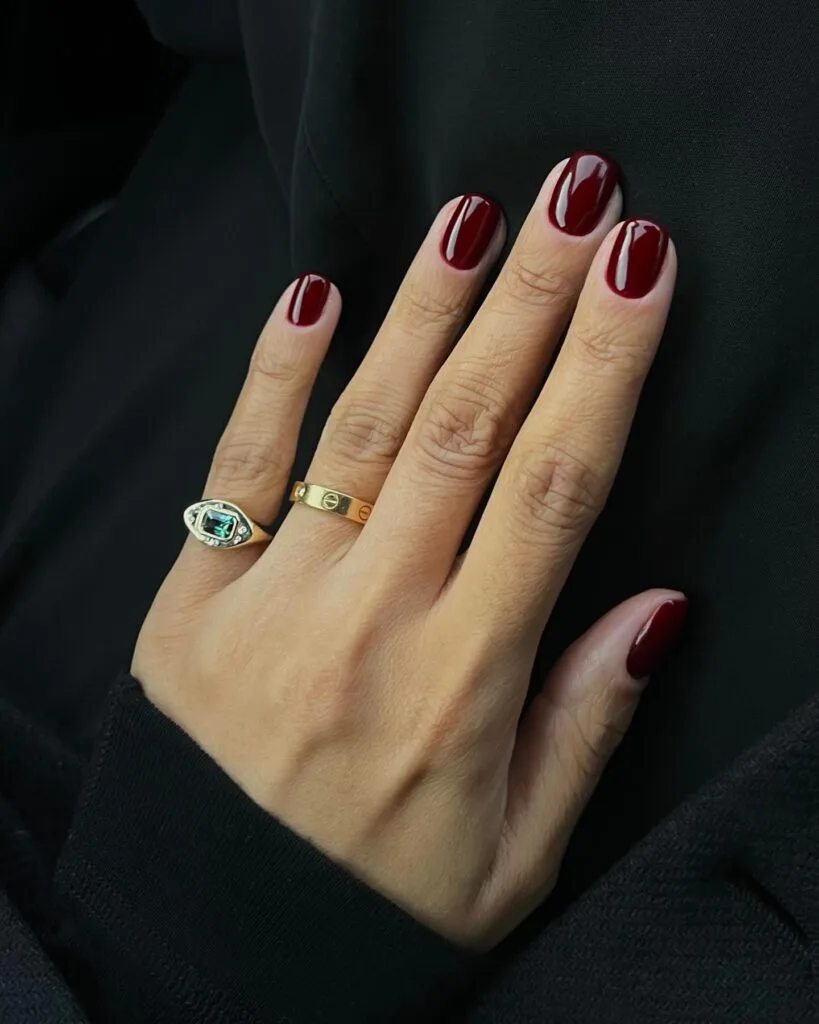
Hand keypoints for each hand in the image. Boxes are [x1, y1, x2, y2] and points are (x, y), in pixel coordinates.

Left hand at [133, 152, 685, 952]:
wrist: (214, 947)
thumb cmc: (376, 904)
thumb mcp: (516, 854)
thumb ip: (586, 724)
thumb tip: (656, 605)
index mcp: (464, 680)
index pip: (554, 486)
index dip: (605, 366)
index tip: (641, 269)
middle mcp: (372, 620)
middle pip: (470, 425)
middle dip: (532, 299)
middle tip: (575, 199)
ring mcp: (273, 603)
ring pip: (366, 426)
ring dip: (426, 312)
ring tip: (472, 218)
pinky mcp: (193, 603)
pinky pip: (237, 470)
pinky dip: (276, 376)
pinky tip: (316, 296)